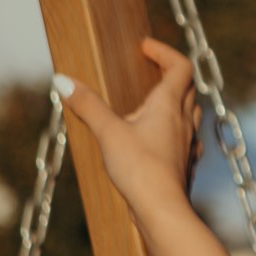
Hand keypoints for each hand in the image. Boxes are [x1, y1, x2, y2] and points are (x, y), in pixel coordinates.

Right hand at [54, 38, 202, 226]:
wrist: (163, 209)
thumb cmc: (140, 168)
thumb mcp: (108, 132)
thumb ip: (88, 105)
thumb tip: (63, 80)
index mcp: (169, 105)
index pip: (180, 66)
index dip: (165, 51)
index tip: (145, 46)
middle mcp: (184, 120)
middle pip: (188, 86)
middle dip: (172, 72)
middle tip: (152, 68)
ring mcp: (188, 142)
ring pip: (192, 112)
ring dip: (179, 100)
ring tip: (157, 101)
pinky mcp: (185, 163)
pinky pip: (189, 138)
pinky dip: (179, 130)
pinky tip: (168, 139)